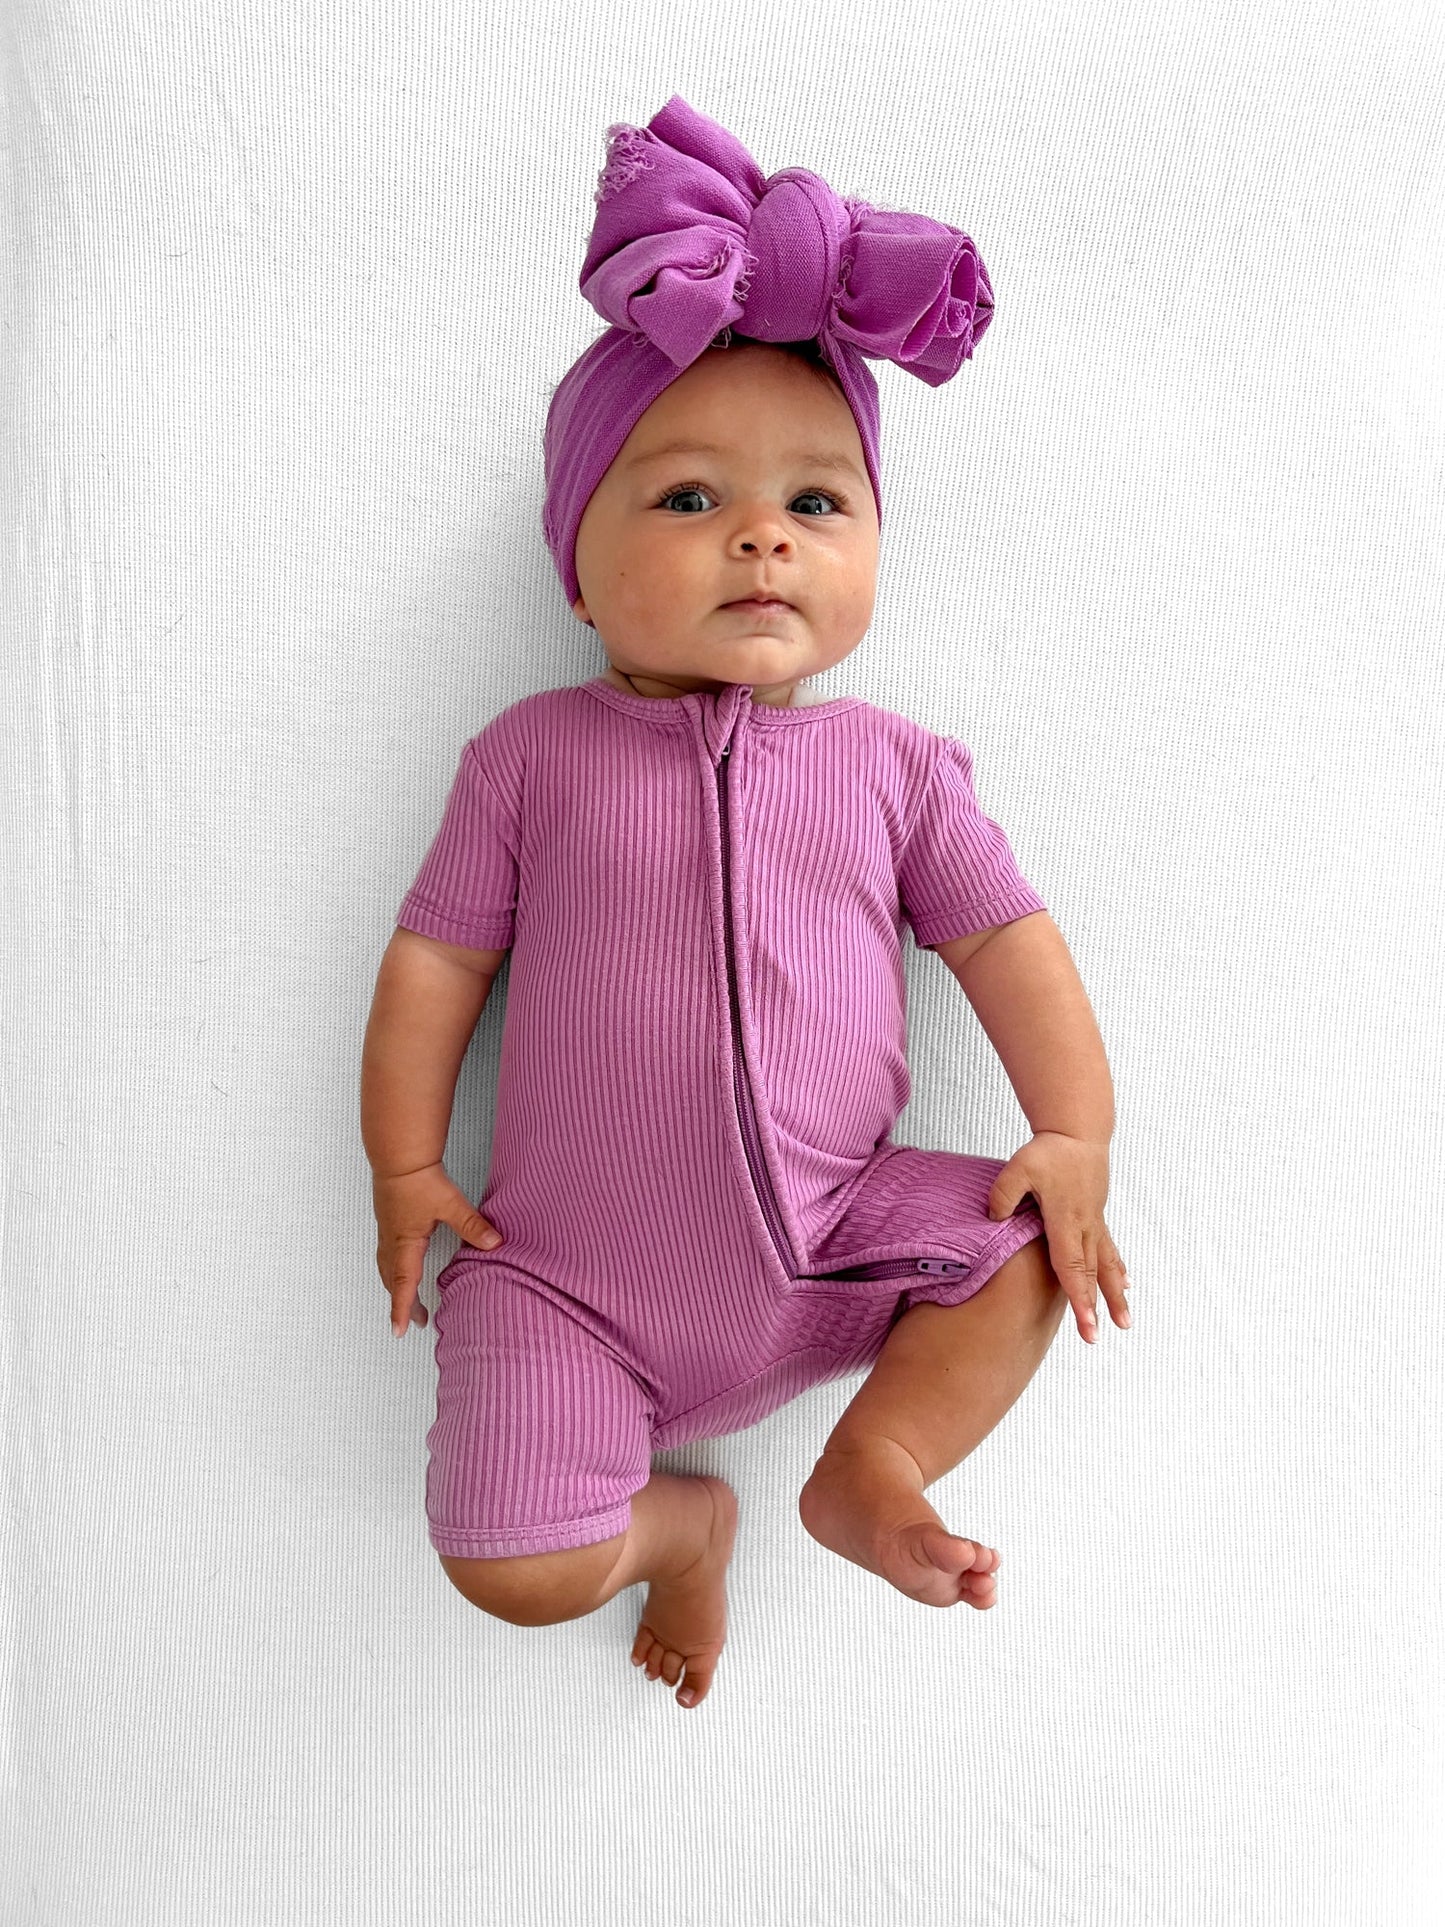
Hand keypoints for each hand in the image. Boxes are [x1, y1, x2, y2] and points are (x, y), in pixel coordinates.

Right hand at [372, 1162, 502, 1336]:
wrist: (398, 1156)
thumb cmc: (418, 1179)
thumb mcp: (449, 1203)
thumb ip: (472, 1224)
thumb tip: (495, 1243)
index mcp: (405, 1243)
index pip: (403, 1284)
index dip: (401, 1310)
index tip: (399, 1333)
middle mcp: (392, 1241)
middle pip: (394, 1281)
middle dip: (403, 1303)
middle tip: (414, 1322)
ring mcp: (388, 1232)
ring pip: (388, 1268)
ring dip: (397, 1287)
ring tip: (409, 1301)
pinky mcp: (389, 1222)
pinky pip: (388, 1255)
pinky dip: (394, 1270)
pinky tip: (405, 1266)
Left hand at [986, 1132, 1130, 1343]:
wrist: (1078, 1132)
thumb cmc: (1049, 1151)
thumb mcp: (1018, 1167)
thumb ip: (1004, 1194)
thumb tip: (993, 1219)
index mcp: (1066, 1220)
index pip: (1071, 1266)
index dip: (1079, 1297)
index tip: (1087, 1324)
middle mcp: (1085, 1226)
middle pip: (1090, 1274)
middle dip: (1094, 1307)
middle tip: (1097, 1338)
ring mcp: (1095, 1223)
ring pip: (1106, 1265)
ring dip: (1115, 1295)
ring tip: (1126, 1322)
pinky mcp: (1097, 1217)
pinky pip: (1109, 1249)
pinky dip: (1117, 1269)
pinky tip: (1127, 1285)